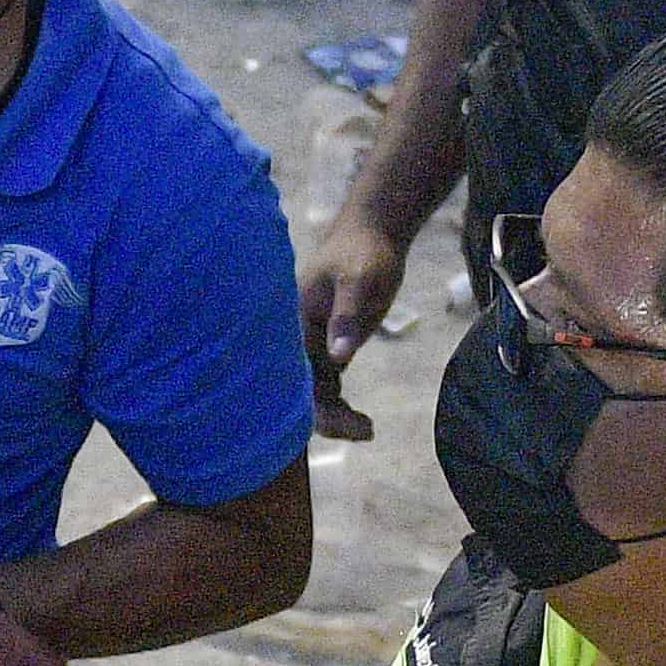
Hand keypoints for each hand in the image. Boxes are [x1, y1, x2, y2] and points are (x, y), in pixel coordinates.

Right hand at [299, 201, 410, 439]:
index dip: (313, 406)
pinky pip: (325, 386)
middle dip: (327, 419)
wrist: (373, 235)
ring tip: (368, 430)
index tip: (345, 423)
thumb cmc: (363, 252)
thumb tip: (337, 356)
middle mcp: (295, 339)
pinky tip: (363, 423)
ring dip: (335, 417)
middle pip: (299, 393)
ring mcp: (311, 344)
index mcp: (294, 324)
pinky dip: (340, 407)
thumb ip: (347, 315)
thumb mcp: (359, 280)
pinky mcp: (327, 346)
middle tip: (365, 431)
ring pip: (312, 394)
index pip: (292, 377)